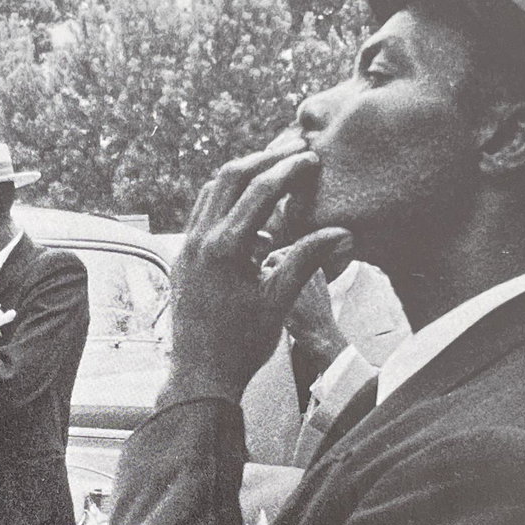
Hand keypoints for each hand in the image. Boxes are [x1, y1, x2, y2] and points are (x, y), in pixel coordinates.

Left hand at [164, 139, 350, 402]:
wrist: (200, 376)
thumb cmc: (242, 345)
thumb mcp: (279, 301)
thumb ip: (306, 260)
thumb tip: (342, 232)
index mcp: (224, 249)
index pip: (259, 191)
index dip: (289, 169)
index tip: (312, 157)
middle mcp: (198, 241)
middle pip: (230, 177)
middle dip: (264, 159)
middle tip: (294, 148)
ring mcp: (186, 246)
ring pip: (212, 190)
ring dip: (242, 174)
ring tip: (275, 168)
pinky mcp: (182, 256)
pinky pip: (203, 211)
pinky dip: (226, 197)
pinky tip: (251, 206)